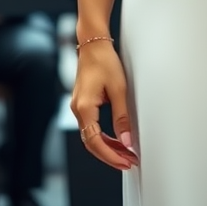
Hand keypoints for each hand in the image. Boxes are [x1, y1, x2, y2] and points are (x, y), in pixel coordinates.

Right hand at [70, 40, 137, 171]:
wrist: (93, 44)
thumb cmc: (104, 61)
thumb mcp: (119, 89)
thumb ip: (122, 117)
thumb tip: (126, 141)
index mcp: (85, 107)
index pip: (95, 142)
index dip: (110, 155)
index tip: (125, 161)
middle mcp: (78, 109)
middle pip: (91, 143)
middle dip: (110, 155)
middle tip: (128, 161)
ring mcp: (78, 107)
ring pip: (90, 136)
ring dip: (107, 147)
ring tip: (125, 154)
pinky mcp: (82, 103)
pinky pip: (91, 126)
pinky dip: (103, 136)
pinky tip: (116, 140)